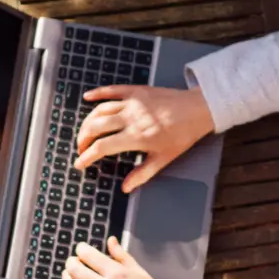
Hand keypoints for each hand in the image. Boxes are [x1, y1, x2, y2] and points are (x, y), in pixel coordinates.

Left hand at [56, 237, 169, 278]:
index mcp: (117, 273)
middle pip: (77, 271)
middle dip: (71, 263)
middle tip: (72, 262)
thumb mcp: (140, 271)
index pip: (89, 255)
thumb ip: (122, 256)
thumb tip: (110, 240)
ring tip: (68, 275)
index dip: (81, 249)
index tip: (81, 249)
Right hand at [75, 84, 213, 192]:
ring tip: (84, 132)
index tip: (80, 164)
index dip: (87, 156)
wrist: (198, 109)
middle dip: (83, 140)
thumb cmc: (183, 134)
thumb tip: (126, 187)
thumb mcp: (164, 158)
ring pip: (100, 110)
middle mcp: (130, 118)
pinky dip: (97, 93)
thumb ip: (142, 173)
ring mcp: (132, 103)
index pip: (102, 147)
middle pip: (95, 127)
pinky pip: (112, 90)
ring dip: (88, 121)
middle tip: (82, 149)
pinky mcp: (136, 91)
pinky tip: (87, 98)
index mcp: (136, 137)